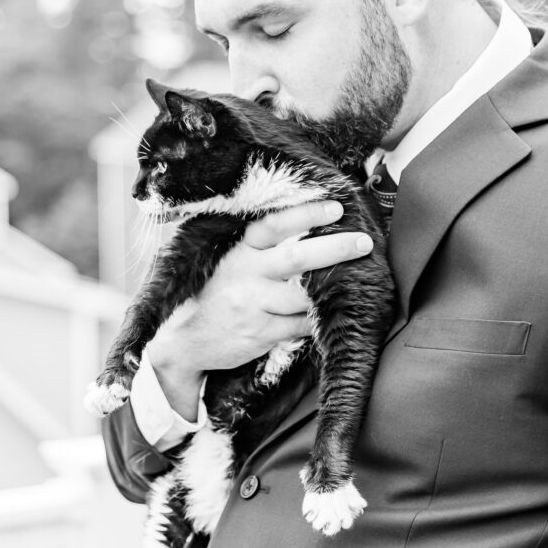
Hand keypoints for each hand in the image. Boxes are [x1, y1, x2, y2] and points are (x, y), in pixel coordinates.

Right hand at [146, 200, 373, 419]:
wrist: (185, 339)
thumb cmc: (218, 294)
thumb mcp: (231, 263)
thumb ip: (262, 249)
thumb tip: (312, 231)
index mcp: (241, 251)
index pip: (274, 226)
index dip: (305, 214)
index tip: (335, 208)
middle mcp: (246, 274)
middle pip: (296, 258)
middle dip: (335, 248)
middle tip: (363, 242)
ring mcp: (253, 305)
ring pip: (303, 295)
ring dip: (334, 288)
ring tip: (362, 280)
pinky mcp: (260, 334)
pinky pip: (301, 325)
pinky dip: (320, 318)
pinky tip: (337, 311)